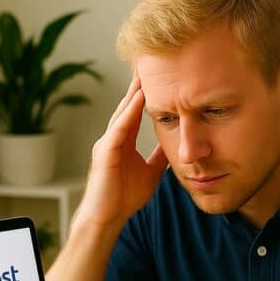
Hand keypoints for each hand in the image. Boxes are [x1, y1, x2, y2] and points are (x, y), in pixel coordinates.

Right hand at [77, 76, 167, 228]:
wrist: (108, 218)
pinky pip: (119, 128)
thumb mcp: (151, 171)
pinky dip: (129, 112)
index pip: (136, 111)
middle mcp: (114, 137)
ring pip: (123, 112)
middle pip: (128, 105)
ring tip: (146, 73)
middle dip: (139, 85)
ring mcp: (107, 143)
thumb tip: (174, 145)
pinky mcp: (105, 152)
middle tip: (150, 62)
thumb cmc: (124, 197)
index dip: (147, 94)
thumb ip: (159, 156)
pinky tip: (139, 99)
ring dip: (134, 93)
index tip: (160, 75)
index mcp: (124, 141)